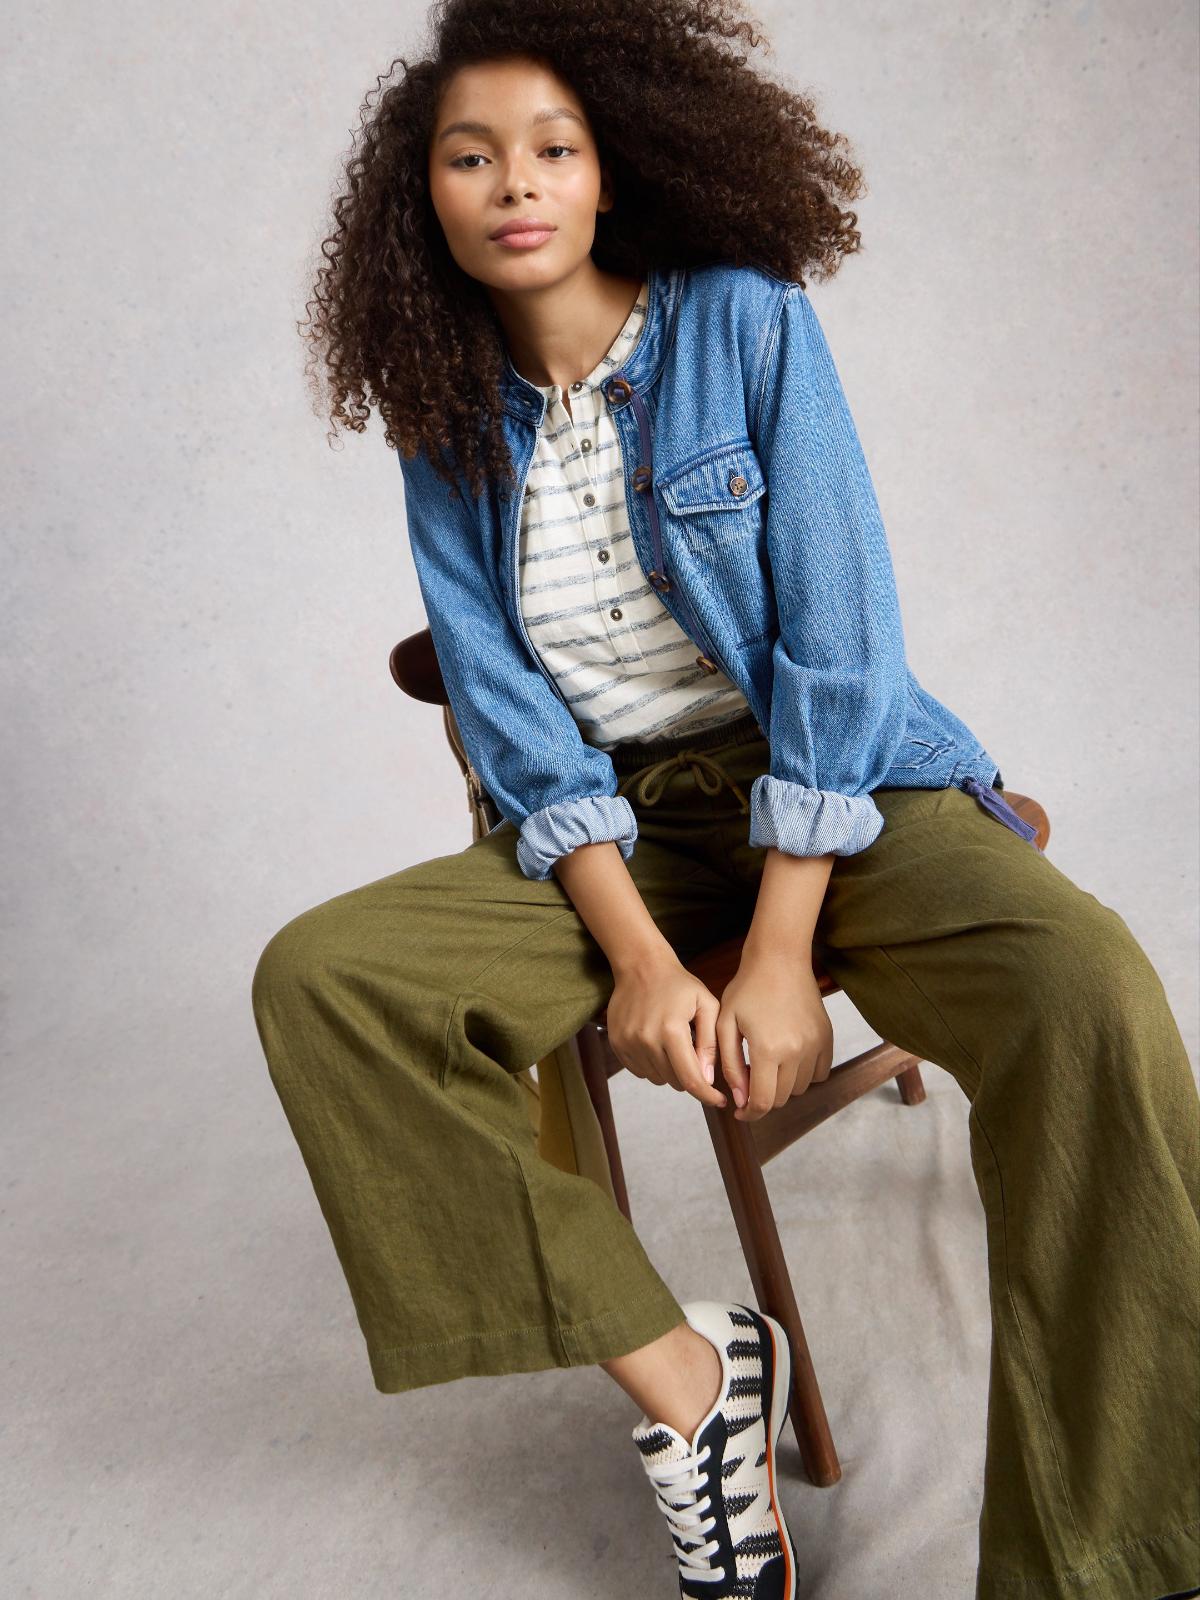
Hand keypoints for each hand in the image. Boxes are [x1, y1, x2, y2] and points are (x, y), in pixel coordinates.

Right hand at [606, 951, 728, 1109]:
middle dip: (690, 1076)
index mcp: (672, 1031)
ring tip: (675, 1045)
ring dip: (671, 1071)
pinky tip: (658, 1044)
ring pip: (657, 1078)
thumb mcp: (706, 1005)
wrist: (641, 966)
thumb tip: (708, 1079)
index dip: (708, 1095)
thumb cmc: (679, 985)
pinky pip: (639, 1070)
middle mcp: (646, 1040)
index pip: (691, 1079)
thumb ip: (710, 1043)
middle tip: (695, 1056)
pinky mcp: (617, 1043)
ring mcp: (628, 1042)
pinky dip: (653, 1065)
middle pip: (674, 1082)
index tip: (720, 1101)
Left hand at [716, 952, 832, 1121]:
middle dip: (763, 1098)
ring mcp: (815, 1045)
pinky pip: (819, 1073)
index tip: (741, 1112)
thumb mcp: (726, 1024)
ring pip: (800, 1088)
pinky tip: (788, 1059)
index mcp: (768, 1049)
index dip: (750, 1113)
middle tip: (749, 1082)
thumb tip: (740, 1099)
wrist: (779, 959)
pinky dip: (804, 1075)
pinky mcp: (827, 1038)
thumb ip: (730, 1065)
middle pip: (782, 1098)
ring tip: (767, 1065)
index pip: (763, 1101)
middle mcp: (796, 1051)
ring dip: (783, 1086)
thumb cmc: (747, 988)